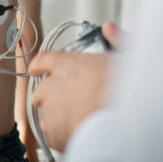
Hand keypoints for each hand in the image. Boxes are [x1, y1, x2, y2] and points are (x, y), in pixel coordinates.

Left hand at [28, 22, 119, 151]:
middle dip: (49, 96)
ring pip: (47, 114)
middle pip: (41, 90)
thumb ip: (116, 39)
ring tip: (75, 120)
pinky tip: (77, 133)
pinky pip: (54, 135)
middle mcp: (54, 86)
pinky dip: (62, 135)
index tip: (35, 69)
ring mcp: (52, 110)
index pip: (44, 60)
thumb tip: (108, 28)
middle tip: (65, 100)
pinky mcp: (55, 132)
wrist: (124, 122)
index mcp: (69, 65)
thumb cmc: (126, 91)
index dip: (39, 66)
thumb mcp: (127, 57)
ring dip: (56, 116)